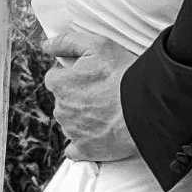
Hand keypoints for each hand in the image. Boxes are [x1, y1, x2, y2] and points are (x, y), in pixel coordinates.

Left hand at [45, 29, 138, 161]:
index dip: (72, 74)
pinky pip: (75, 149)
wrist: (145, 106)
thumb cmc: (122, 74)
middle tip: (102, 91)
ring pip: (70, 122)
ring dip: (82, 117)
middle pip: (63, 101)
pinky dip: (82, 143)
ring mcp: (73, 131)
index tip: (90, 75)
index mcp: (60, 84)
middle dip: (78, 96)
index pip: (55, 78)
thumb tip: (46, 45)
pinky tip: (95, 135)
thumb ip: (67, 42)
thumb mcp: (96, 45)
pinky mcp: (86, 150)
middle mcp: (61, 109)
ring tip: (107, 110)